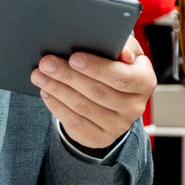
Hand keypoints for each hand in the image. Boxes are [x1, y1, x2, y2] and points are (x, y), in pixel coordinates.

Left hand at [33, 34, 154, 150]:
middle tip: (46, 63)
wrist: (116, 99)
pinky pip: (75, 123)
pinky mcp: (101, 138)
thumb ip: (124, 46)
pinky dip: (57, 106)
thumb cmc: (118, 67)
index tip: (73, 57)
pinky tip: (46, 92)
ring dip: (58, 90)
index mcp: (145, 82)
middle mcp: (135, 107)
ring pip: (83, 107)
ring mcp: (119, 126)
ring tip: (39, 75)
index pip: (122, 78)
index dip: (97, 68)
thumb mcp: (124, 53)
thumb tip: (123, 52)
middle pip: (98, 92)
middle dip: (68, 76)